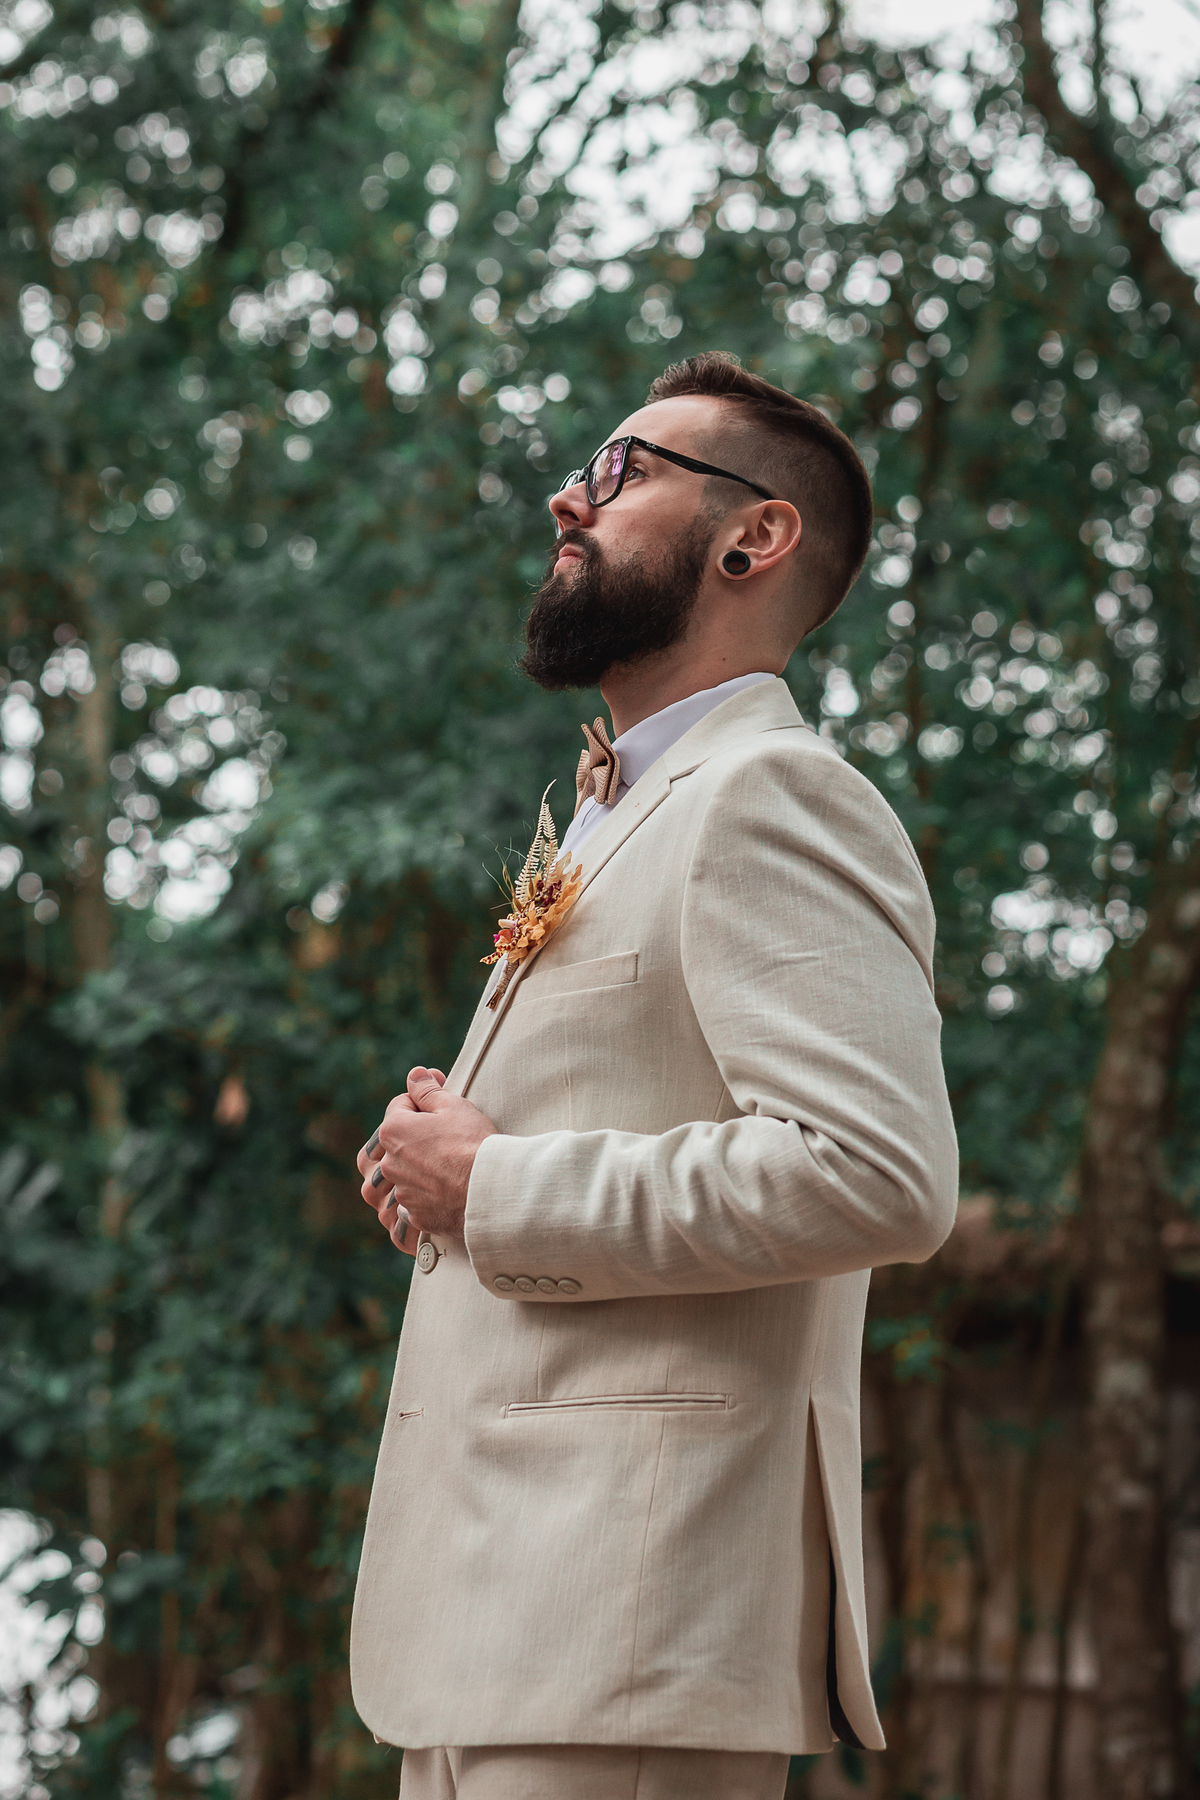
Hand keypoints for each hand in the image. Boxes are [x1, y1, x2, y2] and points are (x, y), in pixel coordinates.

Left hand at [357, 1067, 497, 1252]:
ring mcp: (401, 1191)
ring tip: (448, 1165)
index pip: (400, 1105)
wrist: (488, 1188)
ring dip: (419, 1167)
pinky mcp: (415, 1214)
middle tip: (445, 1137)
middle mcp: (389, 1163)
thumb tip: (415, 1074)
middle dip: (415, 1136)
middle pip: (398, 1141)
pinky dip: (427, 1195)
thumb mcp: (452, 1106)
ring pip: (404, 1173)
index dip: (423, 1103)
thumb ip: (427, 1090)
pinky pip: (415, 1201)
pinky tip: (448, 1189)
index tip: (443, 1109)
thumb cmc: (471, 1143)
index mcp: (393, 1130)